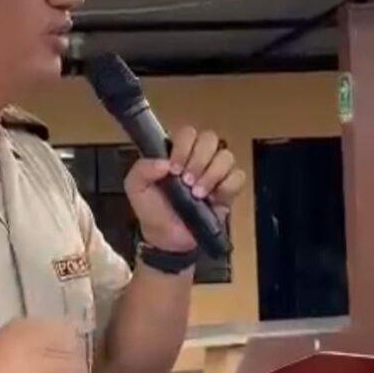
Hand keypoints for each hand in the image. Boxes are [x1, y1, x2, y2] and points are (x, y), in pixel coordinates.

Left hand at [125, 127, 246, 251]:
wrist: (166, 239)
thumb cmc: (153, 210)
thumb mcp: (136, 188)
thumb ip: (142, 169)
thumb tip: (163, 163)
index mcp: (177, 152)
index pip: (188, 133)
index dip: (183, 147)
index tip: (173, 169)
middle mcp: (199, 158)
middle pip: (210, 139)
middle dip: (198, 160)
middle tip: (186, 181)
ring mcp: (216, 173)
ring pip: (226, 156)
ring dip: (211, 174)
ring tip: (197, 194)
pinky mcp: (228, 191)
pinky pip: (238, 177)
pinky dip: (227, 186)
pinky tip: (213, 198)